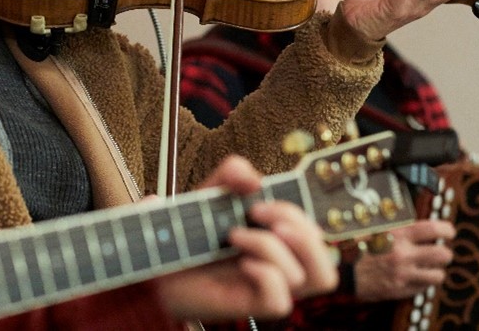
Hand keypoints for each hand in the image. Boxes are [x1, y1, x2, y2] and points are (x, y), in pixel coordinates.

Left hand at [158, 156, 337, 320]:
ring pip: (316, 278)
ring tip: (238, 235)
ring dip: (277, 248)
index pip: (316, 227)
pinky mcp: (249, 304)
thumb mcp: (210, 192)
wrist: (154, 257)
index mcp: (277, 235)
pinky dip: (266, 274)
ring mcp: (267, 285)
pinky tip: (240, 262)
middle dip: (295, 220)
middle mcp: (279, 261)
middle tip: (256, 210)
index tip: (271, 193)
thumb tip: (253, 179)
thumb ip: (232, 174)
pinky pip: (280, 301)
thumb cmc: (187, 229)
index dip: (305, 210)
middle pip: (324, 250)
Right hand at [353, 219, 454, 300]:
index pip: (433, 229)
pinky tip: (414, 277)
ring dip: (436, 271)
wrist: (343, 270)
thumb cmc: (359, 247)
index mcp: (397, 235)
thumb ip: (401, 229)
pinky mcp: (402, 290)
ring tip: (428, 268)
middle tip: (440, 252)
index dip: (447, 230)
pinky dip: (423, 282)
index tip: (448, 232)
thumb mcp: (378, 230)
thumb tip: (423, 227)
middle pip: (443, 254)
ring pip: (438, 275)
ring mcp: (404, 274)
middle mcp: (404, 254)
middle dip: (445, 253)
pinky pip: (424, 288)